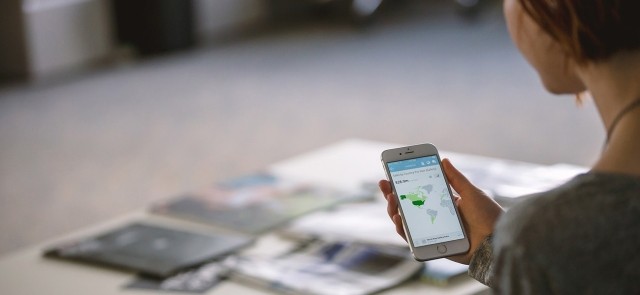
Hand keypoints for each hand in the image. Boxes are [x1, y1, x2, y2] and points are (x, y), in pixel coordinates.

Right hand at [379, 158, 503, 264]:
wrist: (496, 240)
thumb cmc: (488, 217)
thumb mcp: (471, 192)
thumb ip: (455, 178)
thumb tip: (444, 160)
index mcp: (443, 204)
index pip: (418, 193)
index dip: (403, 184)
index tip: (391, 173)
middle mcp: (434, 218)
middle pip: (407, 206)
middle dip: (392, 194)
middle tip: (384, 184)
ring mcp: (431, 232)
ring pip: (405, 221)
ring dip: (394, 209)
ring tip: (392, 198)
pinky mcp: (430, 245)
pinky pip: (411, 238)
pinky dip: (402, 228)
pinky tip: (398, 217)